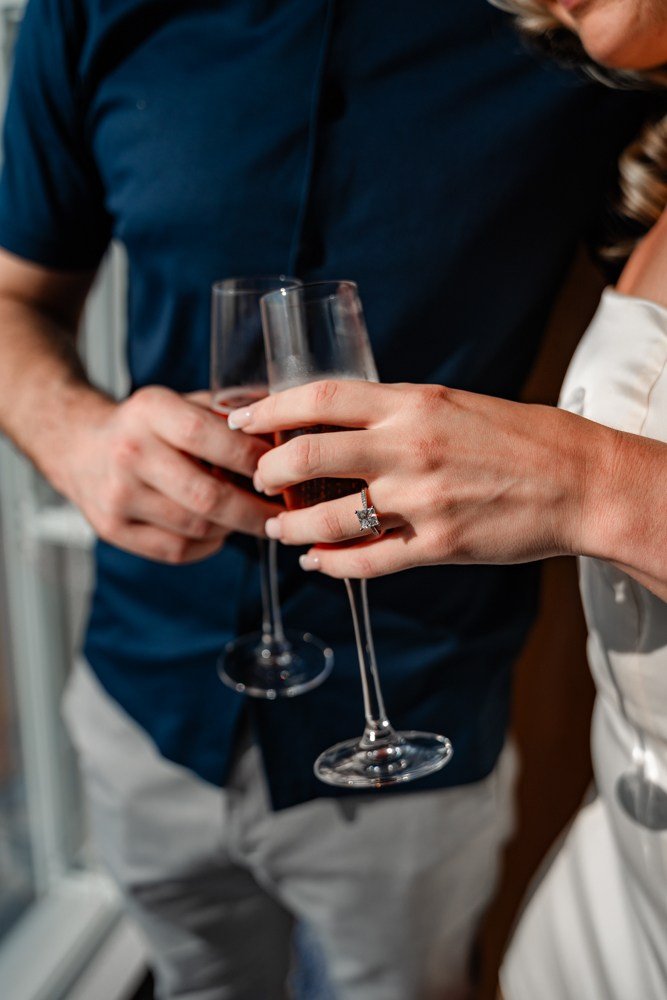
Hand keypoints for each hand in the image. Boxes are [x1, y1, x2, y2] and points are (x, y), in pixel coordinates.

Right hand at [59, 385, 277, 562]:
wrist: (79, 448)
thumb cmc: (149, 426)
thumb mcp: (181, 402)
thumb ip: (228, 414)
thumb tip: (286, 427)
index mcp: (149, 411)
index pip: (209, 437)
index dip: (252, 459)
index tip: (281, 471)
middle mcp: (129, 452)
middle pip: (207, 496)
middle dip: (254, 510)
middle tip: (282, 515)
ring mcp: (117, 495)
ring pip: (196, 527)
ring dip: (233, 527)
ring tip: (251, 519)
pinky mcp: (112, 529)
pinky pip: (177, 550)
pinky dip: (208, 545)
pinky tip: (218, 532)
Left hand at [228, 379, 596, 578]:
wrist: (577, 479)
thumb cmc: (515, 436)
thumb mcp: (450, 403)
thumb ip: (394, 412)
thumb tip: (337, 422)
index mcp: (412, 403)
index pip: (320, 397)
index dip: (270, 407)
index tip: (240, 417)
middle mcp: (409, 447)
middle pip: (307, 457)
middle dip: (269, 473)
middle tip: (260, 481)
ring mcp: (421, 500)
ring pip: (327, 520)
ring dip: (291, 529)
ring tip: (279, 531)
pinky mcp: (438, 545)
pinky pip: (366, 561)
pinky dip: (331, 565)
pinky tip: (318, 563)